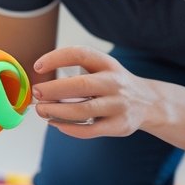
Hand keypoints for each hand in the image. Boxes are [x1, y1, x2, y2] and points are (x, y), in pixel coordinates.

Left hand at [31, 47, 157, 138]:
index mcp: (107, 63)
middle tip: (36, 93)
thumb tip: (40, 85)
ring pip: (82, 110)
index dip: (56, 58)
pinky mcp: (119, 125)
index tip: (37, 67)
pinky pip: (90, 130)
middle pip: (80, 85)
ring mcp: (118, 105)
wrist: (148, 102)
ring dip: (56, 111)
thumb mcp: (100, 68)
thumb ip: (75, 72)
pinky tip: (56, 124)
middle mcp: (114, 82)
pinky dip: (69, 128)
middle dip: (53, 89)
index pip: (80, 54)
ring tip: (41, 110)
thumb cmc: (112, 84)